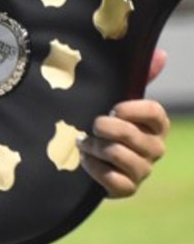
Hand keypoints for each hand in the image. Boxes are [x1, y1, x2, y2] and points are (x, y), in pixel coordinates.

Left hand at [78, 48, 169, 197]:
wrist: (90, 153)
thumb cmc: (108, 119)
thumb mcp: (119, 94)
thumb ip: (141, 75)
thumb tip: (161, 54)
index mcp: (156, 125)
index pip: (156, 114)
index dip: (133, 110)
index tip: (113, 107)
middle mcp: (155, 148)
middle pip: (131, 135)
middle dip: (104, 127)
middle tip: (91, 124)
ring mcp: (142, 171)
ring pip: (119, 155)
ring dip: (95, 146)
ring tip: (83, 141)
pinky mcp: (127, 189)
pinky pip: (113, 180)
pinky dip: (94, 168)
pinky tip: (84, 159)